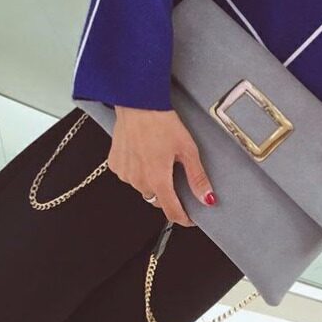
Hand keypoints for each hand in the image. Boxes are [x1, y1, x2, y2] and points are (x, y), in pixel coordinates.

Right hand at [109, 107, 216, 226]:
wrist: (137, 103)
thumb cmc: (161, 122)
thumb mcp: (187, 149)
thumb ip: (197, 178)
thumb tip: (207, 198)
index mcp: (158, 179)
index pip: (171, 212)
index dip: (183, 218)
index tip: (189, 218)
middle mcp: (138, 181)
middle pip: (157, 199)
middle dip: (168, 193)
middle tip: (175, 174)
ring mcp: (124, 174)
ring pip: (142, 188)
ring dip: (151, 181)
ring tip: (158, 158)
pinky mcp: (115, 165)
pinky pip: (129, 176)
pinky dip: (137, 171)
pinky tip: (144, 154)